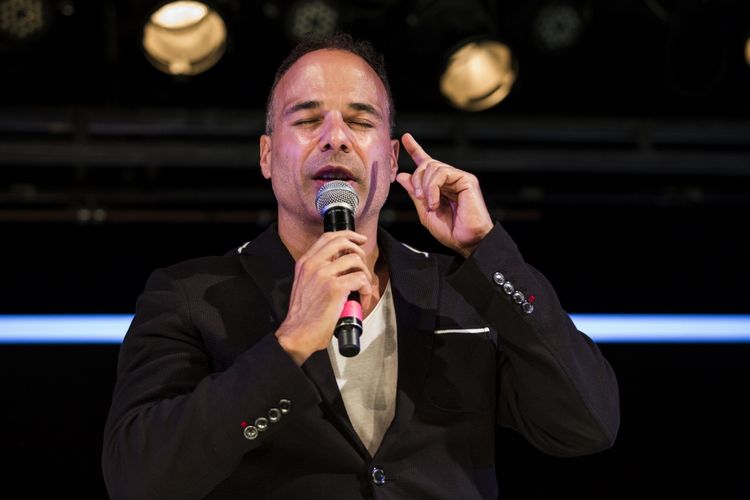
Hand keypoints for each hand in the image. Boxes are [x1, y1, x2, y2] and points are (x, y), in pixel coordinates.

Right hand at [275, 231, 372, 365]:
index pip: (328, 237)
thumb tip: (340, 265)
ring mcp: (324, 275)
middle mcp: (314, 265)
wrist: (297, 333)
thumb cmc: (303, 315)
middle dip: (359, 250)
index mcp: (305, 262)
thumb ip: (317, 271)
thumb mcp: (304, 284)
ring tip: (361, 288)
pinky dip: (365, 290)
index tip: (358, 240)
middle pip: (343, 241)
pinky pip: (360, 279)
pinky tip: (361, 299)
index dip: (347, 235)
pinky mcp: (335, 288)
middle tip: (363, 264)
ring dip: (364, 274)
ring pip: (355, 260)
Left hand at [396, 133, 493, 256]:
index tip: (405, 138)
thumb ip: (414, 193)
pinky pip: (443, 173)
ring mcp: (459, 178)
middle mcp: (450, 179)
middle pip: (426, 164)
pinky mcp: (467, 180)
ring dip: (425, 185)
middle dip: (417, 179)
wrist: (466, 241)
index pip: (427, 163)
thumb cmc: (449, 231)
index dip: (415, 150)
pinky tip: (435, 202)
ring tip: (428, 203)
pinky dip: (433, 188)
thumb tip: (401, 175)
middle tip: (418, 197)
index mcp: (440, 186)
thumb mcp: (425, 212)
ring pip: (433, 167)